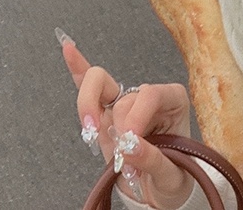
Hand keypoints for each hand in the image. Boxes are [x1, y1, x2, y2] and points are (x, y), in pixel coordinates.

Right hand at [61, 36, 192, 206]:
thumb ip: (153, 160)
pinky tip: (68, 50)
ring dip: (91, 110)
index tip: (130, 146)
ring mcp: (123, 102)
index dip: (137, 118)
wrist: (161, 193)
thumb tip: (131, 147)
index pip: (150, 94)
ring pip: (100, 86)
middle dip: (117, 124)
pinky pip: (87, 84)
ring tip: (94, 134)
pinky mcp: (104, 112)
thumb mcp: (172, 176)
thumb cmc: (173, 178)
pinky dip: (77, 69)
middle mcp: (147, 96)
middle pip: (124, 96)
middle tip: (119, 150)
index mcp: (172, 100)